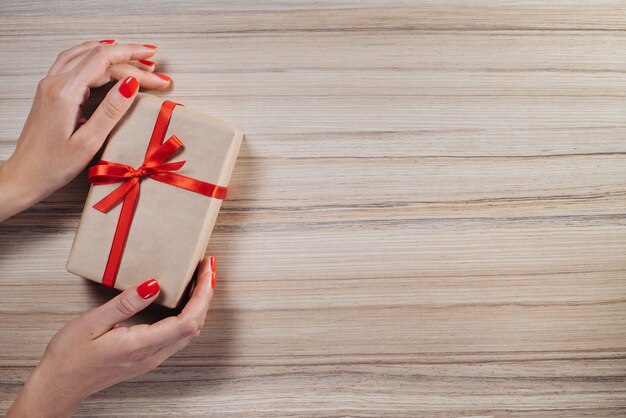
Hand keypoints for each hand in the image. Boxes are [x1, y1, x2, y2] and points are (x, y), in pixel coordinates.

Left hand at [0, 40, 171, 221]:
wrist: (25, 175)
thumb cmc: (54, 165)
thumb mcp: (89, 142)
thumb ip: (111, 110)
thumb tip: (131, 84)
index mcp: (65, 93)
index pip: (103, 60)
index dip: (132, 56)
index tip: (154, 61)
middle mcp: (54, 82)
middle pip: (96, 56)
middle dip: (129, 58)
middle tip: (154, 68)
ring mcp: (50, 85)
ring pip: (84, 54)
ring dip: (112, 53)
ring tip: (136, 59)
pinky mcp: (50, 91)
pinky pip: (72, 61)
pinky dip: (93, 55)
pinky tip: (103, 58)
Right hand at [7, 256, 216, 417]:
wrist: (59, 385)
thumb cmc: (70, 356)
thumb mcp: (92, 323)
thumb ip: (125, 303)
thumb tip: (153, 285)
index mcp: (140, 345)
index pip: (188, 321)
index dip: (203, 295)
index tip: (206, 271)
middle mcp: (152, 355)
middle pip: (195, 325)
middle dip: (207, 294)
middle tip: (207, 268)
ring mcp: (152, 358)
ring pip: (190, 332)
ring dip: (200, 304)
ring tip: (201, 280)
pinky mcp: (148, 358)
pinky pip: (180, 336)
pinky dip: (190, 314)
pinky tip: (186, 301)